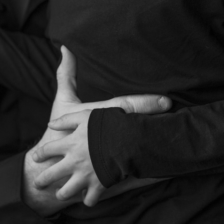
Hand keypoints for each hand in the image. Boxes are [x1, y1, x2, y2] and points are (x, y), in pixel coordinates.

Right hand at [31, 46, 171, 206]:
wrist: (45, 165)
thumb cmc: (57, 131)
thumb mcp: (62, 101)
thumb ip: (66, 73)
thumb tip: (65, 46)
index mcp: (93, 117)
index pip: (124, 106)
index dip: (146, 103)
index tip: (166, 100)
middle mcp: (100, 138)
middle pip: (133, 128)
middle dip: (156, 123)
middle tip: (178, 117)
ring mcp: (103, 158)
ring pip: (133, 155)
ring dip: (153, 150)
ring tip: (176, 146)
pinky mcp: (106, 175)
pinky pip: (130, 178)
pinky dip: (147, 176)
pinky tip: (164, 173)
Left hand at [33, 109, 102, 206]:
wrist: (126, 140)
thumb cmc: (105, 125)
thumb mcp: (83, 116)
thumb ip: (65, 120)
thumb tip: (49, 124)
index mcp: (69, 144)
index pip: (46, 151)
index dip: (39, 155)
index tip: (35, 158)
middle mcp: (73, 163)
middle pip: (50, 176)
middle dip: (41, 181)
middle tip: (37, 184)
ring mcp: (85, 176)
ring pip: (65, 193)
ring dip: (62, 194)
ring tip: (60, 194)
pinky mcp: (98, 186)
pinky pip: (89, 200)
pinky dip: (87, 200)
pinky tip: (86, 197)